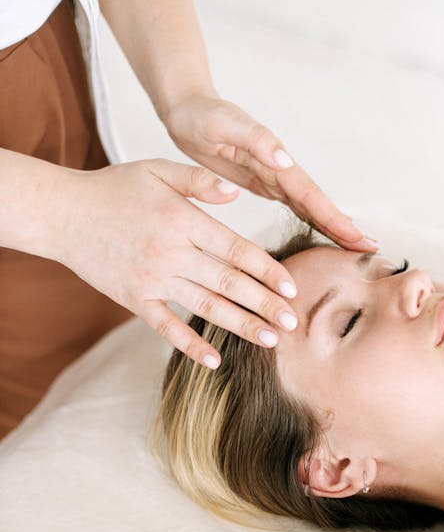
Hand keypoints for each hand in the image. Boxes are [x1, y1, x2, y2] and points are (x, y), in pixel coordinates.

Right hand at [54, 159, 313, 366]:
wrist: (60, 213)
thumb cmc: (113, 188)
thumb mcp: (157, 171)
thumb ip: (199, 180)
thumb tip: (237, 191)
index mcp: (183, 220)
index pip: (237, 249)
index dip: (268, 270)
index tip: (292, 287)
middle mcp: (172, 251)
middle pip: (229, 283)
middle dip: (266, 305)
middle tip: (295, 322)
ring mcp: (152, 278)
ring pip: (206, 306)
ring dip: (241, 325)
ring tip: (272, 340)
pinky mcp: (134, 298)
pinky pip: (166, 327)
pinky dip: (190, 345)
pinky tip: (216, 361)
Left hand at [162, 93, 377, 250]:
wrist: (188, 110)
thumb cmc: (202, 116)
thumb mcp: (224, 125)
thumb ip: (255, 139)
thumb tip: (286, 159)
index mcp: (275, 159)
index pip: (311, 194)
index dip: (334, 217)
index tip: (357, 237)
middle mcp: (281, 169)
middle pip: (318, 203)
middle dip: (344, 227)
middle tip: (371, 250)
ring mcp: (275, 177)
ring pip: (310, 206)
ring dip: (333, 225)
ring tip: (356, 247)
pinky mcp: (265, 182)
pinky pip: (296, 205)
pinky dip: (313, 219)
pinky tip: (324, 233)